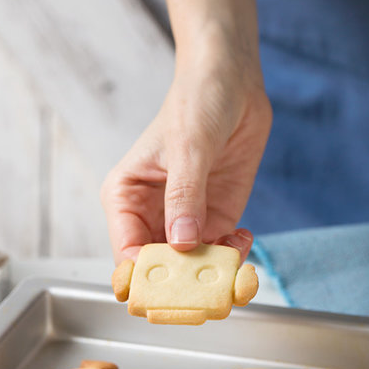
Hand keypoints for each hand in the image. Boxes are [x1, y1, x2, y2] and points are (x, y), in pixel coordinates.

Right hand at [101, 22, 271, 263]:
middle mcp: (149, 218)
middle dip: (184, 285)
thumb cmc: (195, 101)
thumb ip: (185, 197)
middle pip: (157, 271)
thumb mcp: (188, 146)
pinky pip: (219, 255)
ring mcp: (182, 222)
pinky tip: (244, 237)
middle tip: (211, 285)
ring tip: (235, 261)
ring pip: (191, 270)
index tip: (175, 287)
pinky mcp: (213, 220)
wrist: (232, 82)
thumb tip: (182, 244)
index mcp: (124, 200)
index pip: (127, 255)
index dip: (147, 278)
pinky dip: (234, 257)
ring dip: (214, 274)